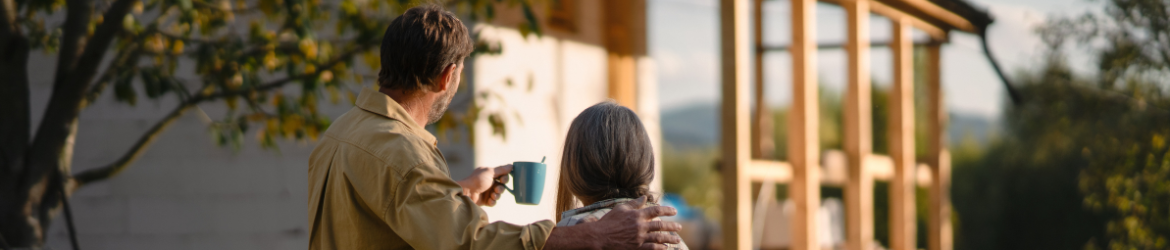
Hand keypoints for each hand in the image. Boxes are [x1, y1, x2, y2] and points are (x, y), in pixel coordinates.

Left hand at [456, 164, 510, 206]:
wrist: (466, 192)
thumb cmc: (477, 180)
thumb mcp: (490, 172)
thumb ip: (501, 170)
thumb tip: (511, 166)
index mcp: (489, 175)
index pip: (502, 176)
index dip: (505, 178)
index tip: (503, 180)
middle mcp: (489, 183)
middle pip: (501, 186)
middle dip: (501, 188)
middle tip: (496, 189)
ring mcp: (487, 192)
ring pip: (498, 195)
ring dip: (497, 195)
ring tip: (492, 195)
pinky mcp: (485, 201)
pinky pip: (493, 202)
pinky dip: (492, 201)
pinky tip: (489, 200)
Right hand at [543, 196, 682, 249]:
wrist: (599, 237)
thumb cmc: (609, 221)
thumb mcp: (621, 209)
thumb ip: (634, 204)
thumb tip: (644, 197)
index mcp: (637, 215)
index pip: (656, 211)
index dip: (667, 211)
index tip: (674, 211)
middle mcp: (640, 226)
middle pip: (661, 226)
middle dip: (672, 226)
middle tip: (679, 227)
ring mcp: (639, 238)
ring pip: (659, 238)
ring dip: (669, 239)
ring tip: (676, 239)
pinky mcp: (636, 248)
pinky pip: (651, 248)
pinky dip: (660, 248)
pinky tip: (665, 248)